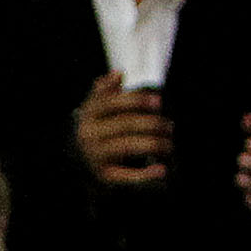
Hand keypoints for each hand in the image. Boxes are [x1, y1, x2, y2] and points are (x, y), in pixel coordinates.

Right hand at [73, 74, 172, 188]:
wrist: (80, 161)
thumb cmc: (98, 128)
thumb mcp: (97, 108)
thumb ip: (106, 90)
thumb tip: (119, 73)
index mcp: (89, 114)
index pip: (112, 103)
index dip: (136, 101)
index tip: (158, 102)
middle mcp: (89, 135)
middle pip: (125, 124)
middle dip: (152, 124)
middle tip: (170, 126)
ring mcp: (95, 156)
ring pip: (128, 146)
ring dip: (154, 143)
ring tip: (169, 144)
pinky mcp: (103, 176)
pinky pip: (126, 175)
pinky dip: (145, 175)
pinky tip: (161, 171)